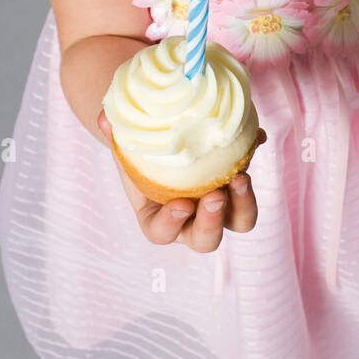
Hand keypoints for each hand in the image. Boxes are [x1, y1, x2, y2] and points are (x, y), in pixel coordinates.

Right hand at [97, 109, 259, 249]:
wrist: (165, 136)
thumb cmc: (140, 149)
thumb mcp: (126, 142)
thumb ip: (115, 133)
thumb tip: (104, 118)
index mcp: (157, 218)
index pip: (163, 234)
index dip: (172, 224)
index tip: (181, 203)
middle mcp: (190, 220)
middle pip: (206, 240)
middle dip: (212, 221)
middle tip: (216, 195)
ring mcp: (217, 207)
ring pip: (238, 222)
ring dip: (243, 203)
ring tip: (240, 176)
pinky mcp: (236, 186)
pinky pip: (249, 187)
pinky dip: (252, 162)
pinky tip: (254, 140)